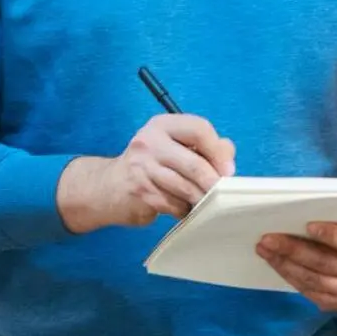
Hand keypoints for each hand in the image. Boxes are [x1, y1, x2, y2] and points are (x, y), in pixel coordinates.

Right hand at [58, 114, 234, 232]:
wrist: (108, 187)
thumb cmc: (150, 166)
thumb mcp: (172, 147)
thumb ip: (202, 146)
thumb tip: (228, 155)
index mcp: (162, 125)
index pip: (199, 129)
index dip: (218, 151)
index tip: (228, 170)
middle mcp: (149, 142)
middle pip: (194, 163)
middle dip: (213, 182)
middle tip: (222, 192)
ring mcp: (142, 168)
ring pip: (186, 188)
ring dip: (200, 199)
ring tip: (204, 202)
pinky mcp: (140, 192)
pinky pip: (174, 204)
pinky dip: (184, 210)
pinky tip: (183, 209)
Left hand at [257, 217, 336, 311]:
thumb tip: (299, 209)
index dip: (331, 235)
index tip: (308, 225)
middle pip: (326, 264)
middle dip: (293, 251)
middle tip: (268, 239)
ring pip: (315, 282)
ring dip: (285, 266)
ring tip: (265, 251)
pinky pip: (312, 294)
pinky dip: (292, 279)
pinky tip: (277, 265)